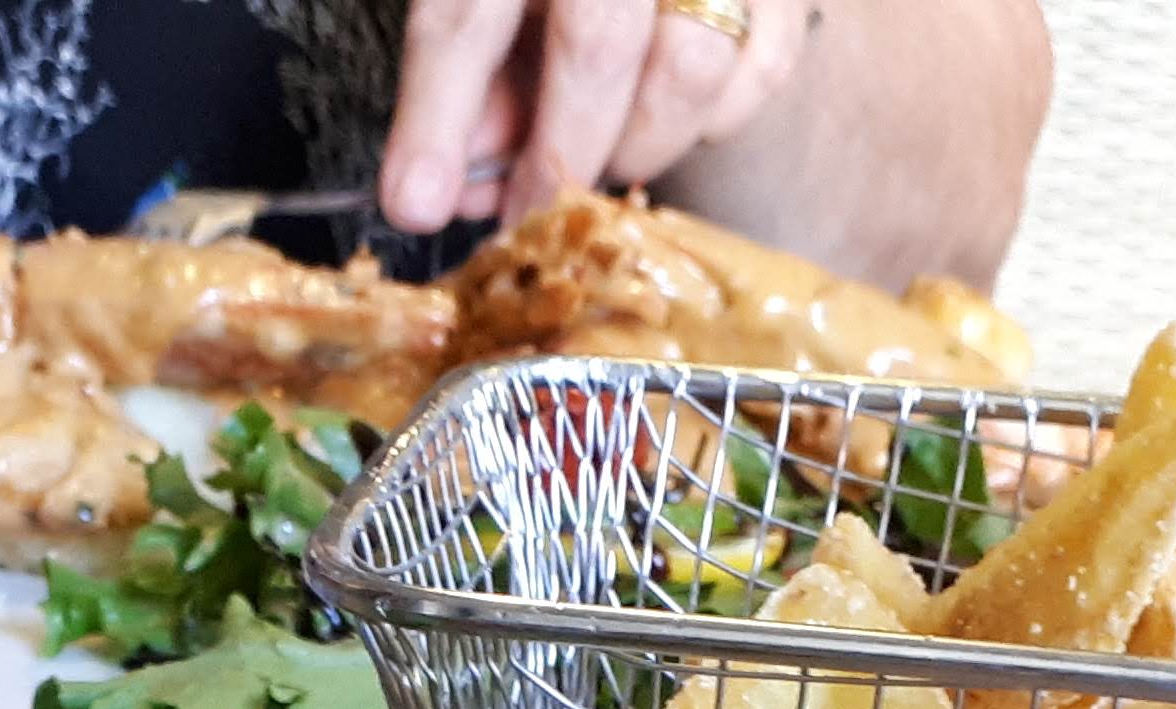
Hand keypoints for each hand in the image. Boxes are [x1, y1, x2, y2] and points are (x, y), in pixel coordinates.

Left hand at [379, 0, 806, 235]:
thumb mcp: (492, 0)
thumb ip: (469, 75)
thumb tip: (443, 184)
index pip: (470, 15)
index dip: (437, 118)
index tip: (415, 204)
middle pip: (597, 46)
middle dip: (556, 158)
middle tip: (528, 221)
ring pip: (687, 69)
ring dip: (634, 145)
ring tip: (598, 159)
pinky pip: (760, 73)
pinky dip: (711, 121)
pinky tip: (665, 119)